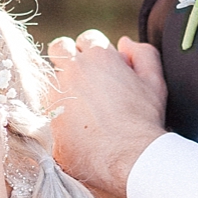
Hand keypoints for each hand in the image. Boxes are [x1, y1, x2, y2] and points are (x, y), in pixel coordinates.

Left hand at [48, 30, 166, 196]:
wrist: (129, 158)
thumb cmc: (144, 121)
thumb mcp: (155, 82)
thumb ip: (143, 54)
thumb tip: (124, 42)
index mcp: (98, 56)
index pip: (87, 39)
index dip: (95, 52)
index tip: (101, 68)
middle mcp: (72, 70)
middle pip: (59, 48)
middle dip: (68, 56)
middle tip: (82, 77)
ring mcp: (54, 94)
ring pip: (47, 78)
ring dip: (59, 85)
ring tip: (78, 106)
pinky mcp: (45, 119)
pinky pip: (42, 107)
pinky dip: (53, 112)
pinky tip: (69, 125)